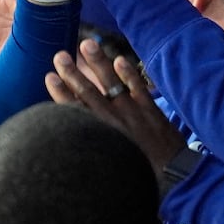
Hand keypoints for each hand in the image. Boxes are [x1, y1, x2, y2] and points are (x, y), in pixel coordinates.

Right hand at [47, 39, 185, 174]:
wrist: (175, 180)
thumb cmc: (139, 180)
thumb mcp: (108, 173)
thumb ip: (93, 156)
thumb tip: (74, 154)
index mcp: (99, 135)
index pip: (73, 109)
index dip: (60, 92)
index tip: (49, 77)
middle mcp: (112, 120)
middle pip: (87, 91)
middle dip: (72, 73)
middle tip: (59, 55)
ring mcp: (133, 112)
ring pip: (111, 83)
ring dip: (98, 63)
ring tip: (87, 44)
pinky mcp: (151, 111)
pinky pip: (138, 87)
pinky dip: (129, 73)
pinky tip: (120, 59)